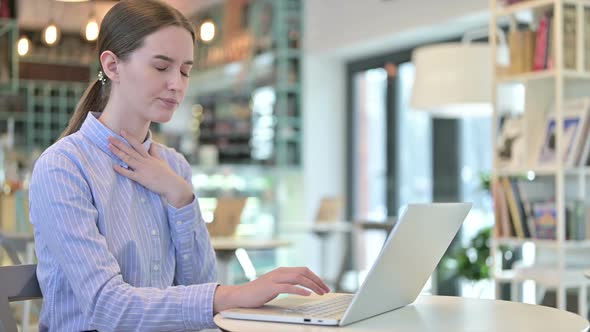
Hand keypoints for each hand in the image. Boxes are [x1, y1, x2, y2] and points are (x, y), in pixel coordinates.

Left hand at [107, 130, 193, 207]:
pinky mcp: (141, 178)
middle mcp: (145, 161)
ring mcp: (143, 169)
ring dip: (118, 152)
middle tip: (109, 136)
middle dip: (119, 143)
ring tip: (109, 146)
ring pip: (128, 159)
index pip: (138, 145)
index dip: (129, 137)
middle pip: (130, 150)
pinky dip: (122, 170)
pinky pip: (129, 174)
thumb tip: (152, 144)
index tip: (121, 131)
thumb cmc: (167, 174)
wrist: (172, 185)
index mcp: (149, 157)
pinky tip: (114, 166)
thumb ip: (155, 152)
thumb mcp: (161, 161)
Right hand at [213, 267, 330, 312]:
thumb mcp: (275, 285)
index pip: (304, 270)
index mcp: (282, 271)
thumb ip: (287, 283)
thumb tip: (302, 287)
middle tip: (326, 290)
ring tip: (320, 293)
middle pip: (304, 272)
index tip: (324, 286)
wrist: (240, 295)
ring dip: (312, 285)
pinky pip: (289, 287)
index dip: (316, 277)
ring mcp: (275, 278)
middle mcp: (280, 272)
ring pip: (298, 278)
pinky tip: (307, 294)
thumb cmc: (258, 292)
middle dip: (317, 280)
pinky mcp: (271, 287)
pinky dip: (300, 290)